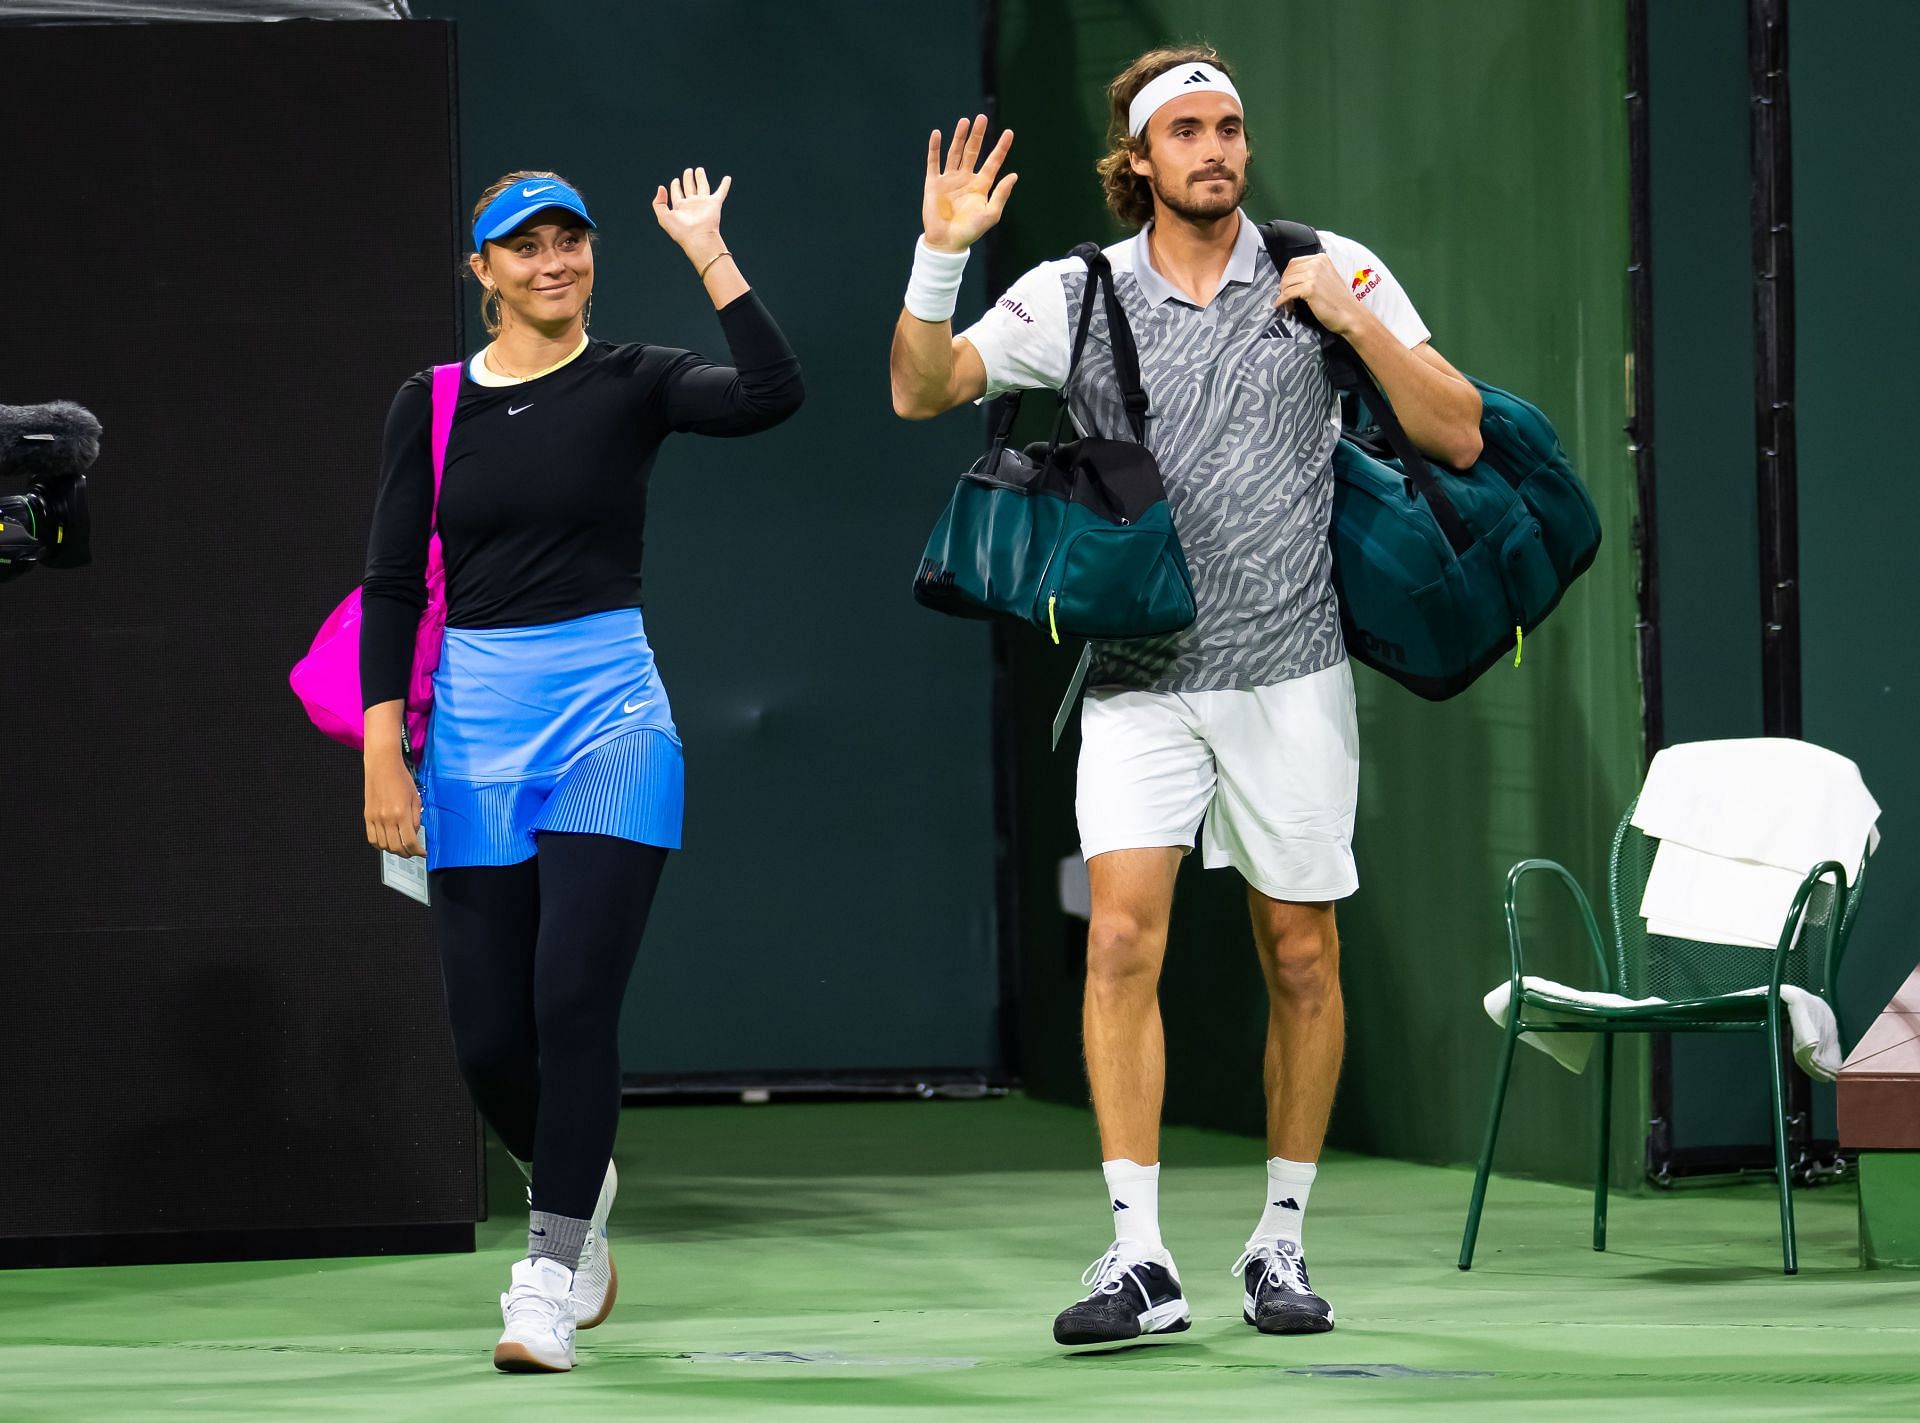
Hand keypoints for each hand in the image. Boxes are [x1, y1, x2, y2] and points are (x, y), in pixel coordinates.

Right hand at [364, 752, 423, 858]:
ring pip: (383, 846)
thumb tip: (415, 833)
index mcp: (401, 813)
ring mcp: (375, 818)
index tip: (422, 852)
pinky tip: (387, 842)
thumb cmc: (400, 778)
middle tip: (413, 852)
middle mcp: (387, 818)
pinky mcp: (367, 817)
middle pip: (396, 847)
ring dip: (394, 850)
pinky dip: (380, 845)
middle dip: (407, 853)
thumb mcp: (416, 798)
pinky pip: (371, 838)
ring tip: (401, 847)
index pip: (409, 842)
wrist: (382, 766)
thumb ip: (416, 818)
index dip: (417, 851)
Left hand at [652, 167, 731, 256]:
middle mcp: (692, 205)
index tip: (675, 180)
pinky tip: (727, 178)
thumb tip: (661, 187)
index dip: (675, 186)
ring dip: (701, 177)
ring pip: (702, 186)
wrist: (698, 238)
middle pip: (690, 188)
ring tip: (699, 170)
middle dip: (688, 178)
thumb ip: (658, 202)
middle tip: (688, 171)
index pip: (677, 193)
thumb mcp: (663, 217)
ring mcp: (704, 203)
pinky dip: (725, 185)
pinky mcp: (714, 204)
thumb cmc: (680, 231)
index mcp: (680, 208)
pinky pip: (721, 192)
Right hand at [923, 114, 1016, 253]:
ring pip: (955, 153)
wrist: (947, 242)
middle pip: (972, 151)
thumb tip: (1014, 175)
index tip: (1009, 133)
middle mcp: (965, 178)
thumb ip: (1001, 194)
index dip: (1001, 147)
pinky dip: (934, 148)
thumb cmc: (971, 231)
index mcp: (981, 185)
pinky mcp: (934, 183)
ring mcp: (949, 180)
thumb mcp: (991, 213)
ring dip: (959, 137)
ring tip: (964, 121)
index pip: (993, 161)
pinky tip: (937, 134)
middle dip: (977, 135)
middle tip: (981, 118)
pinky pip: (933, 162)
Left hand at [1277, 254, 1367, 337]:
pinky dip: (1282, 301)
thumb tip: (1291, 278)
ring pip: (1286, 283)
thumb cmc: (1338, 300)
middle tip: (1284, 297)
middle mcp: (1316, 263)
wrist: (1350, 314)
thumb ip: (1312, 273)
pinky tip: (1283, 306)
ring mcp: (1313, 275)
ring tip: (1287, 304)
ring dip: (1282, 295)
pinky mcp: (1309, 289)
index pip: (1294, 262)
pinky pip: (1287, 294)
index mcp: (1320, 259)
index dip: (1287, 275)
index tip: (1286, 286)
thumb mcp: (1326, 278)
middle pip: (1288, 272)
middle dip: (1283, 285)